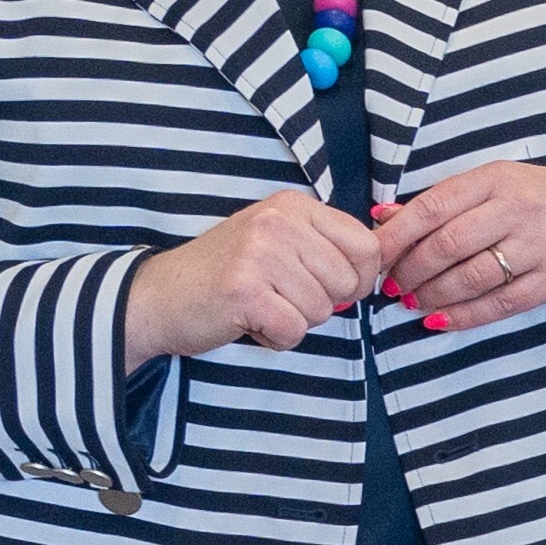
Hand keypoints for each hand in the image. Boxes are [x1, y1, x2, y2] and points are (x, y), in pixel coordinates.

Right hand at [125, 191, 391, 357]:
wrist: (158, 297)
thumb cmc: (228, 275)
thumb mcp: (280, 242)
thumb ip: (328, 247)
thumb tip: (388, 262)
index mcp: (293, 205)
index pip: (368, 246)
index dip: (357, 278)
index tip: (327, 284)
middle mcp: (278, 221)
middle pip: (349, 283)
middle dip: (322, 303)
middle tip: (278, 295)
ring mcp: (260, 253)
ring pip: (323, 310)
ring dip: (295, 320)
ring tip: (259, 304)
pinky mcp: (245, 290)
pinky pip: (295, 331)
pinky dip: (276, 338)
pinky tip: (249, 321)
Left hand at [370, 163, 545, 334]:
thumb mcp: (501, 187)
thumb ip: (446, 201)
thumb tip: (384, 216)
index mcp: (498, 179)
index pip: (433, 207)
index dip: (397, 236)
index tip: (373, 255)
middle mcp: (518, 209)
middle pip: (448, 245)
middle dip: (411, 270)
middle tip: (392, 286)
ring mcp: (539, 246)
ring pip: (471, 277)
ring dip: (433, 295)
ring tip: (413, 302)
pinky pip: (500, 304)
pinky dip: (464, 316)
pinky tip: (440, 320)